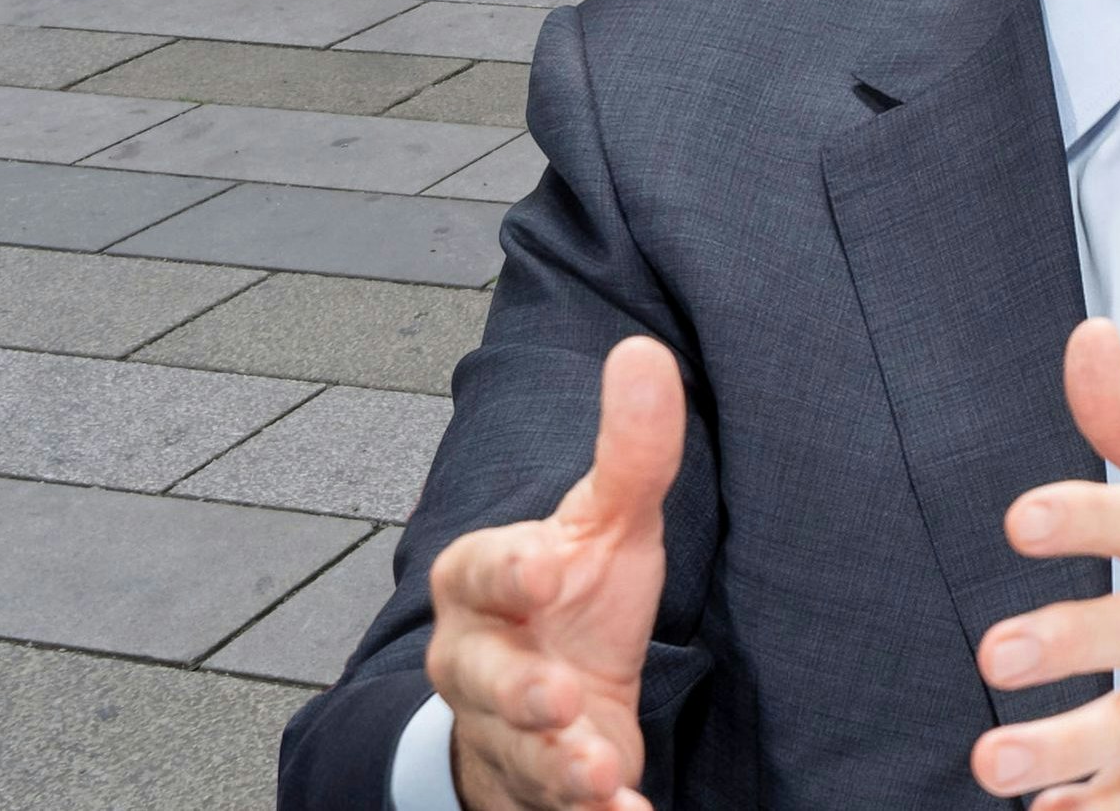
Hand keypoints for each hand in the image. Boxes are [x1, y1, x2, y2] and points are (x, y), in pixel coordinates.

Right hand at [428, 338, 684, 810]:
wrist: (548, 692)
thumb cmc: (571, 596)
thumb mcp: (606, 522)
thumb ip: (629, 450)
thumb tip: (643, 352)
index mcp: (483, 584)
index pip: (481, 570)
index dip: (507, 571)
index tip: (542, 567)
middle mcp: (477, 662)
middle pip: (481, 680)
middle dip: (518, 693)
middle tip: (558, 699)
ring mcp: (501, 733)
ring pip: (515, 756)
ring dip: (555, 767)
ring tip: (594, 773)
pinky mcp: (533, 791)